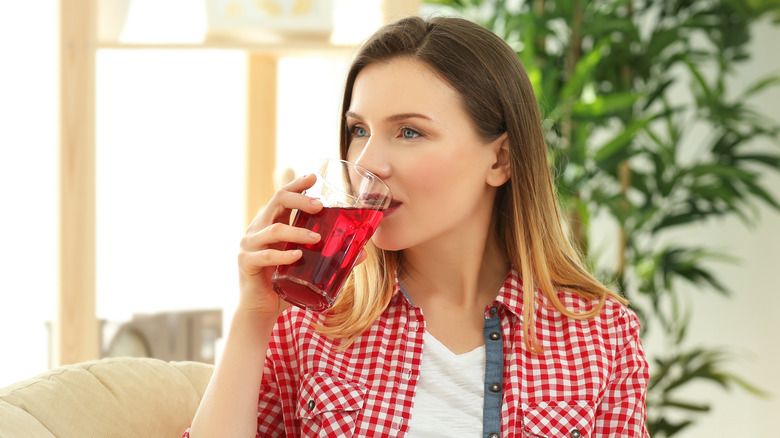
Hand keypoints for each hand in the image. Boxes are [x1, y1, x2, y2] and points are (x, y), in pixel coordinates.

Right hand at [237, 174, 322, 316]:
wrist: (260, 311)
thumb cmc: (284, 286)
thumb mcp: (307, 268)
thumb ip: (331, 259)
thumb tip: (362, 253)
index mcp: (271, 225)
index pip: (282, 197)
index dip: (296, 185)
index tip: (313, 177)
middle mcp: (258, 230)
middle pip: (276, 202)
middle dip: (300, 199)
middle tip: (320, 205)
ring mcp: (249, 245)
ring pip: (274, 229)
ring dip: (297, 231)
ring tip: (317, 238)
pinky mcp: (246, 263)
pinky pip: (265, 256)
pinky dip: (282, 255)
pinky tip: (297, 256)